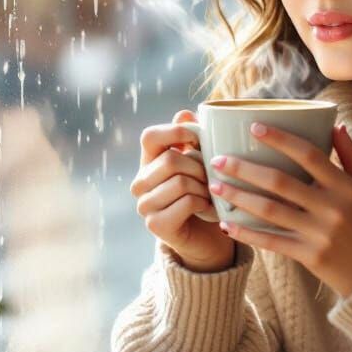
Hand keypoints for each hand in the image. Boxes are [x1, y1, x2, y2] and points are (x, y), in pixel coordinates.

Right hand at [130, 110, 236, 271]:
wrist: (208, 237)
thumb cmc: (206, 193)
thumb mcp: (201, 161)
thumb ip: (192, 137)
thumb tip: (184, 114)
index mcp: (148, 162)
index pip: (150, 136)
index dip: (178, 133)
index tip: (200, 140)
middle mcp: (140, 183)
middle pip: (171, 159)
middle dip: (200, 166)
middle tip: (211, 177)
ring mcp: (144, 206)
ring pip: (180, 181)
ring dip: (204, 187)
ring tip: (210, 194)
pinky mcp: (155, 225)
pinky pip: (186, 202)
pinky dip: (204, 204)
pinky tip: (208, 209)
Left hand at [207, 122, 351, 297]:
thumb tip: (336, 127)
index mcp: (346, 187)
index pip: (309, 155)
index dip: (281, 139)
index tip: (254, 128)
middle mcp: (331, 208)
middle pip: (280, 182)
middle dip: (245, 169)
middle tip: (218, 159)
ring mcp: (319, 234)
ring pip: (270, 211)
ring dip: (238, 196)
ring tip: (214, 186)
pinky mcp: (309, 256)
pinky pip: (272, 242)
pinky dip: (247, 233)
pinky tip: (226, 224)